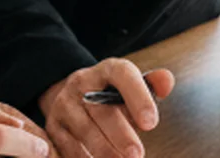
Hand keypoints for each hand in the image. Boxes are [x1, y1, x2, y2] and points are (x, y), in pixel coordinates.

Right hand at [37, 59, 176, 157]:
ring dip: (104, 151)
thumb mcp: (131, 88)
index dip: (138, 97)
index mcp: (106, 70)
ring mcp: (64, 105)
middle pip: (101, 109)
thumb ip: (150, 86)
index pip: (122, 74)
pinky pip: (68, 146)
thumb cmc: (110, 97)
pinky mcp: (53, 127)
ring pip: (84, 130)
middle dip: (120, 134)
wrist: (72, 98)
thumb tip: (166, 81)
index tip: (151, 124)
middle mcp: (82, 84)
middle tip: (137, 154)